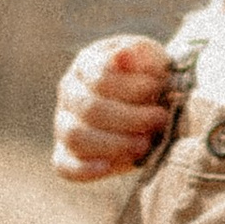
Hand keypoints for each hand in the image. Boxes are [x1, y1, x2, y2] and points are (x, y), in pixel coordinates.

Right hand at [53, 35, 174, 181]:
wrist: (151, 104)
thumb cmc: (150, 77)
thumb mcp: (151, 58)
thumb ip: (139, 54)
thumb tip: (121, 57)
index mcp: (85, 66)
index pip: (100, 78)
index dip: (131, 87)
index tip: (159, 89)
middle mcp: (69, 94)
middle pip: (90, 109)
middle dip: (130, 118)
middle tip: (160, 119)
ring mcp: (64, 125)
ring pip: (76, 138)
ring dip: (113, 144)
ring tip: (144, 145)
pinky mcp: (66, 155)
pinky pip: (64, 166)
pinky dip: (83, 169)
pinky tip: (107, 167)